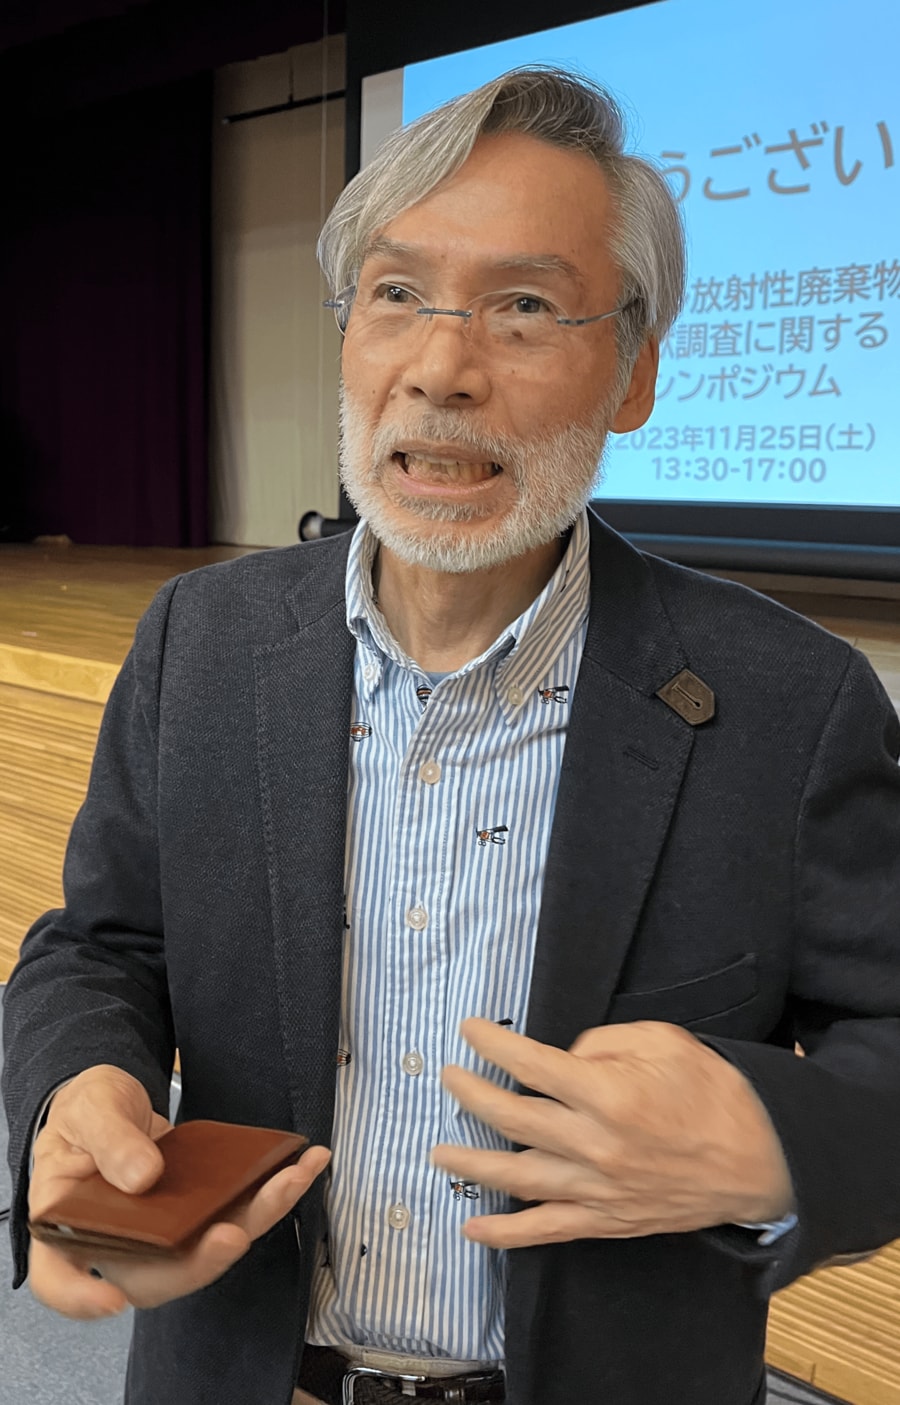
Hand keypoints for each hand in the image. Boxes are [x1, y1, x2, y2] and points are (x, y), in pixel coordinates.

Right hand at [28, 1065, 329, 1317]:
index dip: (82, 1298)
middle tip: (234, 1234)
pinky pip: (232, 1213)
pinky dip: (270, 1191)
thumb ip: (111, 1141)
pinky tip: (303, 1164)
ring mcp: (161, 1234)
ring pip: (205, 1248)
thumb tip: (145, 1177)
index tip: (112, 1300)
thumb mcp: (90, 1110)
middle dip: (201, 1260)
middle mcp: (117, 1243)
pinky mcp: (197, 1215)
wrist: (114, 1098)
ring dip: (255, 1218)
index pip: (60, 1278)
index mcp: (67, 1225)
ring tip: (293, 1179)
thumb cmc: (86, 1111)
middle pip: (153, 1276)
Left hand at [432, 1018, 793, 1248]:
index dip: (492, 1046)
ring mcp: (598, 1189)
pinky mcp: (608, 1220)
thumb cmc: (713, 1093)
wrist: (760, 1159)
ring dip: (472, 1163)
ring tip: (438, 1150)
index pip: (530, 1065)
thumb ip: (602, 1042)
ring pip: (518, 1177)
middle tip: (448, 1077)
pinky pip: (547, 1230)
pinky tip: (473, 1227)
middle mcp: (595, 1145)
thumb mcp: (662, 1041)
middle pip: (513, 1119)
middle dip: (471, 1095)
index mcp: (608, 1094)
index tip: (469, 1032)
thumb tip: (562, 1059)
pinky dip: (506, 1233)